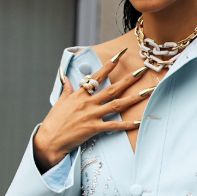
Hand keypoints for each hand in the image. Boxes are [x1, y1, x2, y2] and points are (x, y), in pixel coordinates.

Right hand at [32, 49, 144, 170]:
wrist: (50, 140)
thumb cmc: (54, 122)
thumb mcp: (60, 102)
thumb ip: (66, 89)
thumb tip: (67, 78)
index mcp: (80, 94)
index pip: (97, 76)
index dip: (109, 65)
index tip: (120, 55)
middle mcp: (88, 102)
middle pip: (112, 89)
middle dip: (128, 80)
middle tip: (141, 72)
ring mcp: (92, 115)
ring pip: (117, 104)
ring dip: (133, 98)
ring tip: (146, 92)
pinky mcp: (94, 128)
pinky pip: (114, 125)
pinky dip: (127, 124)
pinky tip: (138, 122)